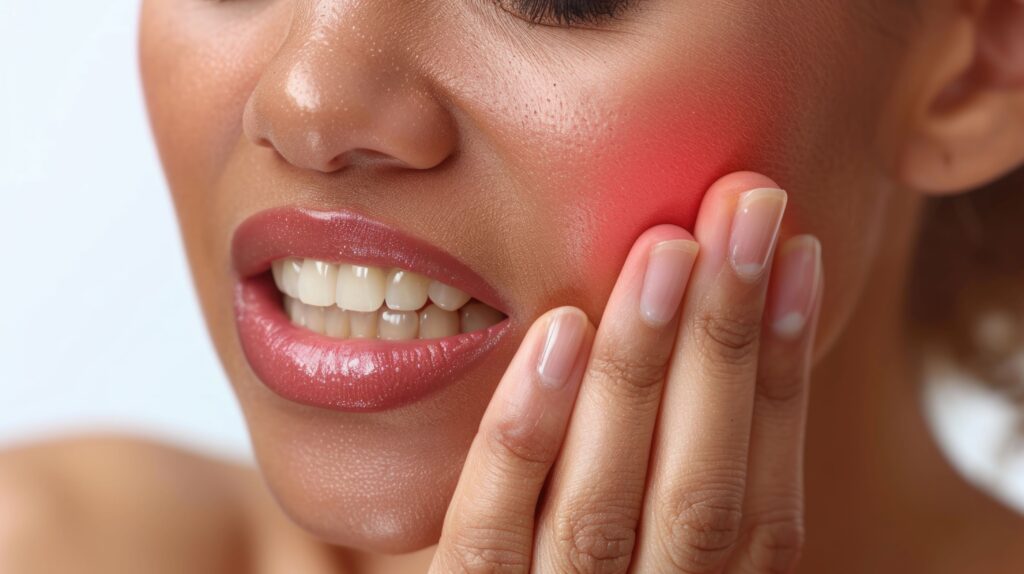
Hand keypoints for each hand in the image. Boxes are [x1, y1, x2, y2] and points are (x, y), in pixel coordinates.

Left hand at [429, 172, 823, 573]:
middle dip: (727, 340)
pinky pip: (492, 532)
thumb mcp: (634, 556)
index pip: (762, 500)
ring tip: (666, 246)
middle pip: (700, 490)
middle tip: (745, 207)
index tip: (796, 257)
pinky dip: (529, 431)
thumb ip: (661, 486)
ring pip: (609, 503)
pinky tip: (559, 329)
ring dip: (646, 368)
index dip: (783, 375)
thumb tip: (708, 340)